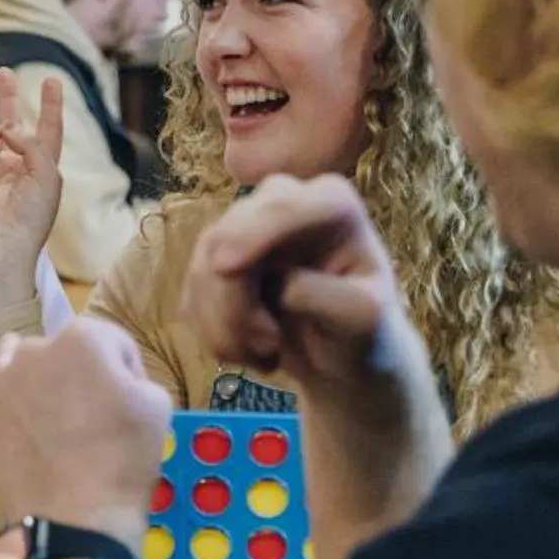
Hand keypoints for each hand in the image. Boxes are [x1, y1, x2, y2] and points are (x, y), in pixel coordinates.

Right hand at [0, 70, 62, 316]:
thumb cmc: (31, 216)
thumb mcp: (48, 176)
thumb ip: (33, 143)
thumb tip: (5, 126)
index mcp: (40, 169)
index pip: (48, 131)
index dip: (50, 106)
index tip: (52, 81)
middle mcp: (13, 167)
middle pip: (11, 124)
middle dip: (7, 98)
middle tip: (3, 72)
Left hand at [0, 318, 170, 547]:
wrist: (73, 519)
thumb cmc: (123, 460)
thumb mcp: (158, 406)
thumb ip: (135, 375)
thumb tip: (117, 380)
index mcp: (85, 336)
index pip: (115, 344)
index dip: (128, 374)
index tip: (128, 406)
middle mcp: (37, 346)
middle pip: (70, 351)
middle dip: (84, 374)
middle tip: (95, 416)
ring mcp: (4, 378)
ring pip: (30, 365)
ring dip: (46, 381)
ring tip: (59, 422)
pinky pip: (7, 393)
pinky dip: (20, 404)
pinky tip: (34, 432)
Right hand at [182, 174, 421, 404]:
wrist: (343, 356)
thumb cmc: (365, 332)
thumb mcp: (363, 318)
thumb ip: (326, 295)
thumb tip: (281, 285)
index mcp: (330, 202)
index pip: (281, 206)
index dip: (248, 233)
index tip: (223, 269)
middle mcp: (282, 202)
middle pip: (227, 239)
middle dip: (234, 304)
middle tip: (268, 349)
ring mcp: (244, 228)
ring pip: (202, 270)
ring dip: (224, 327)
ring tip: (266, 355)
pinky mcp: (216, 259)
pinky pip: (192, 293)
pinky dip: (214, 332)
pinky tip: (249, 350)